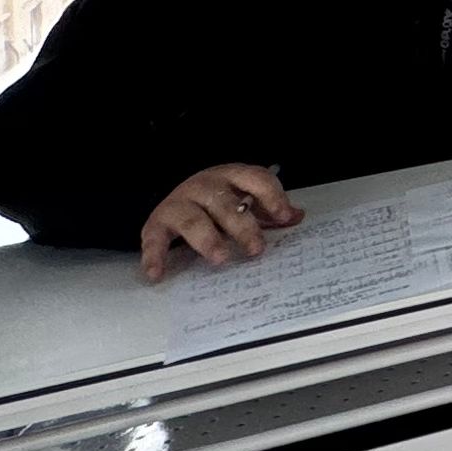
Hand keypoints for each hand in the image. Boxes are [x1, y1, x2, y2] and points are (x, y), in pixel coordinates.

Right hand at [138, 162, 297, 280]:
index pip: (255, 179)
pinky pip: (154, 239)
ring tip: (221, 258)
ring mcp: (179, 203)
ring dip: (207, 240)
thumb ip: (267, 209)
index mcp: (231, 176)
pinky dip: (154, 257)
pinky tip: (157, 274)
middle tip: (256, 249)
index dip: (271, 197)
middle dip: (242, 226)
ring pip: (193, 219)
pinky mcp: (156, 222)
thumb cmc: (219, 201)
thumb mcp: (244, 199)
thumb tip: (297, 216)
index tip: (284, 217)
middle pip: (224, 203)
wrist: (175, 197)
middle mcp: (204, 186)